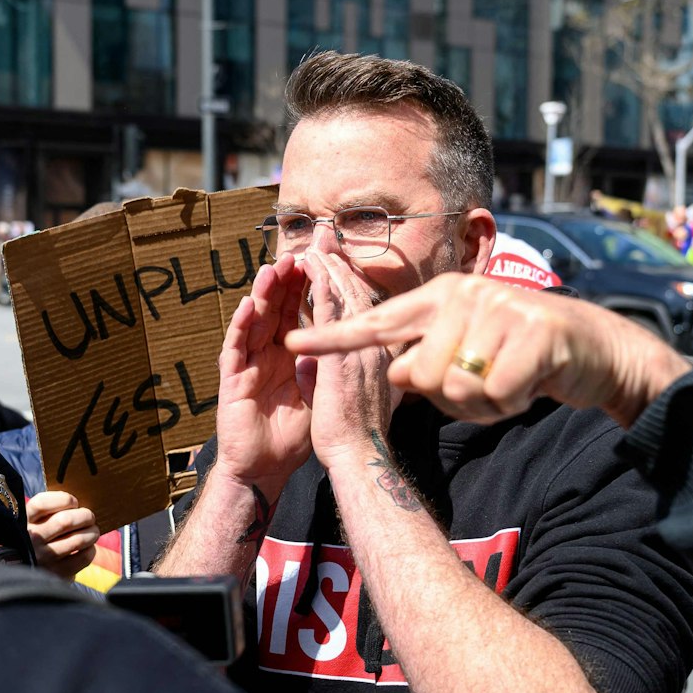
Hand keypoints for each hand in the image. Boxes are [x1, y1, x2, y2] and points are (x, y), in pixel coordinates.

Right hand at [28, 490, 99, 575]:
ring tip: (93, 531)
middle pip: (65, 521)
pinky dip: (91, 550)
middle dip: (85, 516)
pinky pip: (83, 557)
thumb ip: (51, 510)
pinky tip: (88, 547)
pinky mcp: (56, 573)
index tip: (73, 502)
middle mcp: (31, 539)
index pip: (41, 503)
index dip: (63, 499)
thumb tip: (82, 503)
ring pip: (77, 540)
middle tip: (89, 517)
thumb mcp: (35, 522)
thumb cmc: (40, 538)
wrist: (28, 574)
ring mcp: (43, 558)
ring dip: (92, 532)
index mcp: (23, 521)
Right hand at [213, 254, 313, 491]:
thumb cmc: (293, 433)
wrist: (268, 466)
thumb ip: (325, 362)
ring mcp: (247, 363)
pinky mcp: (232, 380)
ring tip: (271, 270)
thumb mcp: (318, 389)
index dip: (306, 286)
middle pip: (274, 308)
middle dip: (284, 280)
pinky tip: (246, 307)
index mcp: (287, 352)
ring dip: (261, 295)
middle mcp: (266, 353)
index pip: (297, 311)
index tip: (320, 260)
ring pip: (253, 321)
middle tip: (295, 253)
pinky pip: (235, 348)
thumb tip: (343, 335)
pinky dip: (239, 326)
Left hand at [285, 273, 688, 428]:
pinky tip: (527, 384)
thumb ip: (427, 357)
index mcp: (442, 296)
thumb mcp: (468, 350)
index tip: (291, 341)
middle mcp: (464, 295)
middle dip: (447, 398)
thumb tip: (399, 375)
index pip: (377, 320)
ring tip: (507, 381)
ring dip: (482, 403)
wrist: (593, 349)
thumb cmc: (521, 356)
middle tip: (483, 385)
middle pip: (419, 374)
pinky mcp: (532, 333)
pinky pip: (495, 394)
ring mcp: (499, 309)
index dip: (334, 335)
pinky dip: (510, 403)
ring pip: (456, 388)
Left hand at [294, 250, 398, 469]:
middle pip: (359, 292)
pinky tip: (309, 264)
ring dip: (328, 265)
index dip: (351, 282)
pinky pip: (331, 306)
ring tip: (314, 244)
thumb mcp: (363, 394)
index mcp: (383, 353)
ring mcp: (364, 345)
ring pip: (346, 292)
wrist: (358, 454)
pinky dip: (320, 280)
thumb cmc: (358, 433)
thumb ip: (355, 373)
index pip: (368, 308)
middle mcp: (379, 344)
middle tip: (326, 238)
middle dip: (340, 263)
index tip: (337, 262)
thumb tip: (342, 365)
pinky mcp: (343, 350)